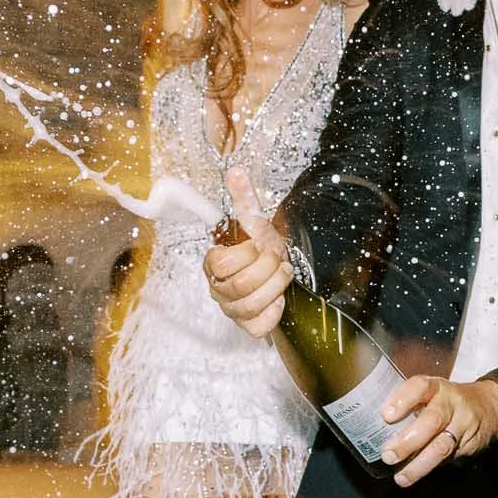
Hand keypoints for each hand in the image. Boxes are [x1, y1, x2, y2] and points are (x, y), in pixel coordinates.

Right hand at [205, 168, 292, 336]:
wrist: (275, 270)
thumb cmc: (261, 247)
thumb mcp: (255, 222)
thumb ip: (244, 199)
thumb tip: (235, 171)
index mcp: (214, 265)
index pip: (223, 263)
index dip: (248, 252)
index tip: (259, 244)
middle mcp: (218, 290)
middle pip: (242, 284)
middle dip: (268, 268)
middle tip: (279, 258)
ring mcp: (232, 310)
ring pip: (252, 305)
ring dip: (276, 286)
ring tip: (283, 273)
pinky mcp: (248, 326)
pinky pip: (259, 326)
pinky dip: (274, 312)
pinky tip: (279, 298)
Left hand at [381, 376, 497, 487]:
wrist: (490, 407)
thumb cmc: (447, 400)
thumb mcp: (431, 393)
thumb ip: (409, 405)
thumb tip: (374, 427)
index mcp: (436, 387)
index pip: (420, 387)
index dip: (403, 400)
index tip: (386, 416)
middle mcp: (450, 403)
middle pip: (432, 420)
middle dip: (408, 441)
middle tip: (388, 454)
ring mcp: (462, 425)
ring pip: (441, 446)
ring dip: (418, 464)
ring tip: (401, 477)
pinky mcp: (468, 445)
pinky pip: (447, 459)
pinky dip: (428, 468)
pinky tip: (414, 475)